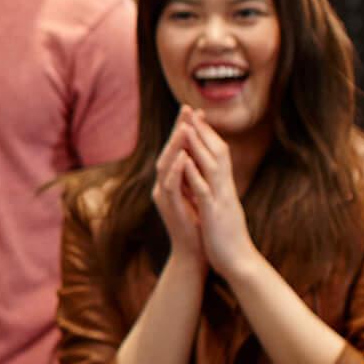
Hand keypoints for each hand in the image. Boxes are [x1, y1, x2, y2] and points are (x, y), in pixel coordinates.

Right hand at [155, 117, 206, 267]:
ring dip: (175, 145)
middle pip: (168, 151)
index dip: (186, 130)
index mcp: (172, 182)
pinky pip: (171, 185)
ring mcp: (164, 197)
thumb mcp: (198, 196)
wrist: (194, 254)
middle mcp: (164, 186)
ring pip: (165, 165)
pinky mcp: (169, 208)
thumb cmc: (199, 227)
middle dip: (178, 129)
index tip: (196, 111)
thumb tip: (200, 160)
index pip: (178, 150)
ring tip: (184, 126)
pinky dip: (176, 170)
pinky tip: (182, 156)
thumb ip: (194, 178)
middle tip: (187, 109)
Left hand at [178, 110, 259, 271]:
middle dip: (203, 131)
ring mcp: (221, 200)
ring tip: (186, 126)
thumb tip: (209, 181)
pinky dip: (195, 174)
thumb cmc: (228, 239)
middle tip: (191, 110)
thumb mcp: (220, 211)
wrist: (239, 263)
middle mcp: (225, 189)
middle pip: (217, 153)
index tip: (196, 118)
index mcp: (225, 189)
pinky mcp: (214, 213)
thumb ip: (216, 195)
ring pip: (212, 166)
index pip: (218, 156)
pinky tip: (186, 161)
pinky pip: (204, 190)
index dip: (207, 136)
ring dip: (199, 145)